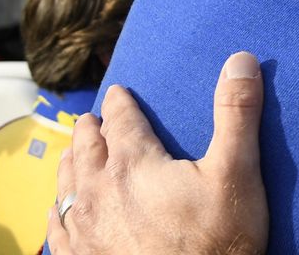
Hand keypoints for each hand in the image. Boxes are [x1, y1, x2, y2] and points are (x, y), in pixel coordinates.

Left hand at [47, 51, 268, 254]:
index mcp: (134, 163)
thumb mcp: (236, 171)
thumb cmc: (217, 242)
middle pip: (86, 148)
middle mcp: (99, 191)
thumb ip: (236, 113)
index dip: (121, 102)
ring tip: (74, 155)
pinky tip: (60, 213)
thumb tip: (240, 61)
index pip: (120, 120)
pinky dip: (58, 212)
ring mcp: (85, 230)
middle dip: (90, 129)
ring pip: (66, 185)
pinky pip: (58, 229)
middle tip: (92, 119)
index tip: (120, 93)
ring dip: (71, 164)